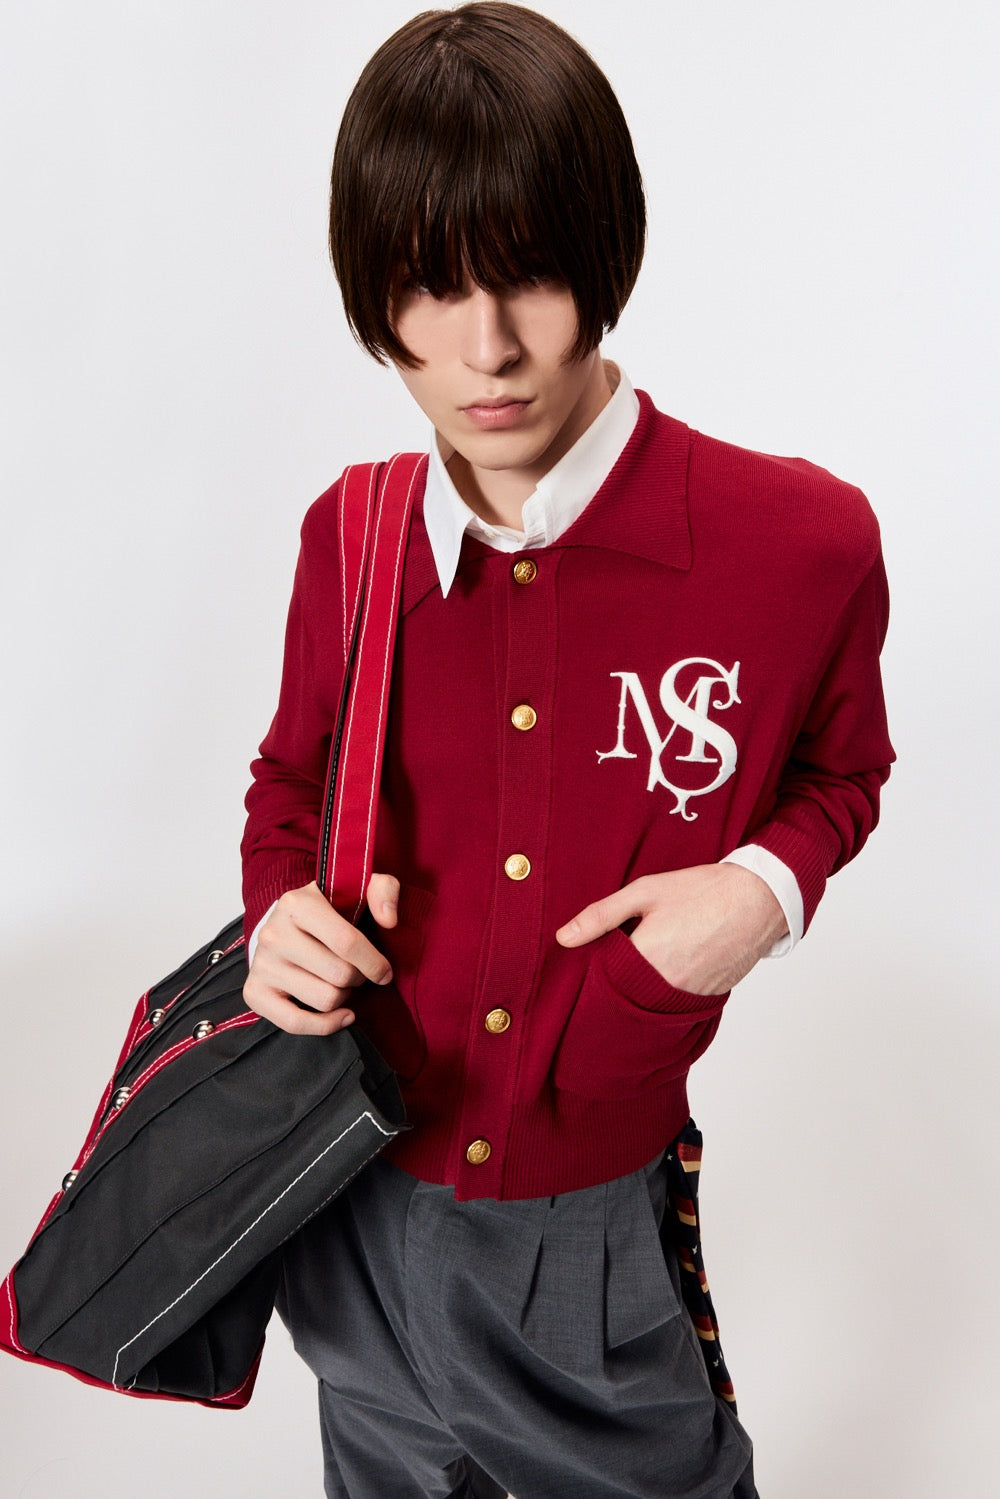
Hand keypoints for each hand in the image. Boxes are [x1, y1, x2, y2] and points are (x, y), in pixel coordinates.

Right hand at [243, 874, 398, 1034]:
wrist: (287, 924)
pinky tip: (343, 1015)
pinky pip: (295, 1023)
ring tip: (342, 982)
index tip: (385, 971)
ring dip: (344, 997)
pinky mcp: (255, 992)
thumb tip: (389, 920)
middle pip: (339, 975)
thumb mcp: (359, 887)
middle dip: (359, 978)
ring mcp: (262, 964)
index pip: (346, 942)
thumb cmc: (329, 909)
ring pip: (325, 999)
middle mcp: (273, 933)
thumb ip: (384, 890)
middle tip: (357, 971)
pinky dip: (326, 1025)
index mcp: (297, 904)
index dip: (374, 962)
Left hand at [554, 864, 788, 996]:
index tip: (597, 959)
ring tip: (654, 957)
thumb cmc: (701, 891)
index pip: (604, 980)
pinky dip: (670, 990)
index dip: (598, 970)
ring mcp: (691, 995)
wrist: (758, 898)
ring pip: (653, 1003)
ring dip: (645, 988)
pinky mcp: (710, 999)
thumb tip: (564, 938)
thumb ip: (601, 916)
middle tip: (627, 956)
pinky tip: (676, 964)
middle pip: (627, 996)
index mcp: (647, 957)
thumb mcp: (645, 892)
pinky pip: (678, 1003)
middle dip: (620, 981)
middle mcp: (668, 984)